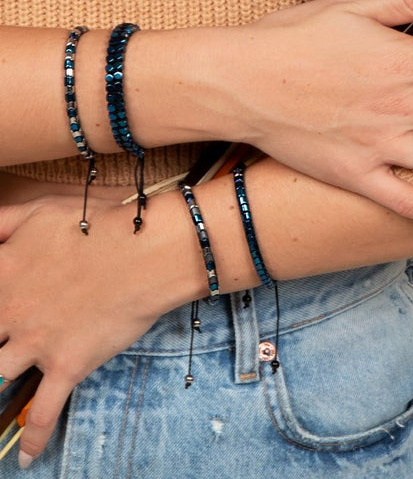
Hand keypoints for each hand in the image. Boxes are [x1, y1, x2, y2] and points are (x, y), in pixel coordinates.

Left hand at [0, 195, 197, 467]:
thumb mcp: (41, 210)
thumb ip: (0, 222)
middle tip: (0, 346)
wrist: (148, 250)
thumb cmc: (100, 223)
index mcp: (1, 275)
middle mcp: (11, 313)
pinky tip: (26, 456)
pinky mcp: (68, 365)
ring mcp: (37, 343)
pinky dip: (34, 439)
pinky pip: (45, 411)